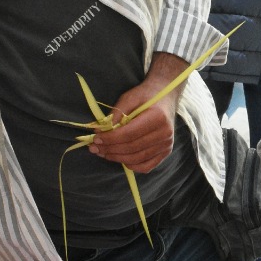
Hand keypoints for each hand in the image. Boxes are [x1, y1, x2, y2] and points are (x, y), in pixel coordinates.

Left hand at [89, 52, 187, 172]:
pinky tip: (120, 159)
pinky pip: (146, 166)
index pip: (129, 134)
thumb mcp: (129, 98)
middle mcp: (165, 133)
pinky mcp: (166, 152)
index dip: (110, 139)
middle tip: (94, 148)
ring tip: (102, 153)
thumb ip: (116, 114)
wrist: (166, 95)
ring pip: (137, 159)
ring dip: (117, 158)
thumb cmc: (146, 95)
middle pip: (132, 148)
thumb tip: (100, 132)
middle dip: (110, 149)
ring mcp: (167, 144)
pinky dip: (132, 166)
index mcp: (157, 117)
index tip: (95, 138)